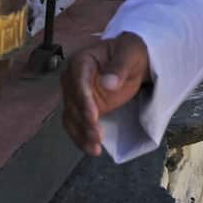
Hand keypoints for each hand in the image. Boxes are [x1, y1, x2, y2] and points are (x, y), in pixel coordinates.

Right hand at [61, 32, 150, 155]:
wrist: (132, 61)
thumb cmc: (129, 53)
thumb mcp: (130, 54)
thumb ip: (119, 67)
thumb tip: (108, 83)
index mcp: (82, 61)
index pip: (78, 81)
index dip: (83, 99)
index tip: (93, 117)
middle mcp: (73, 79)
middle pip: (72, 103)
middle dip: (83, 122)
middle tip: (97, 137)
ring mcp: (76, 96)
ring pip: (71, 118)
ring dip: (81, 134)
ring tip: (95, 149)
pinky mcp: (82, 110)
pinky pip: (77, 125)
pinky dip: (82, 138)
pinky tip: (92, 149)